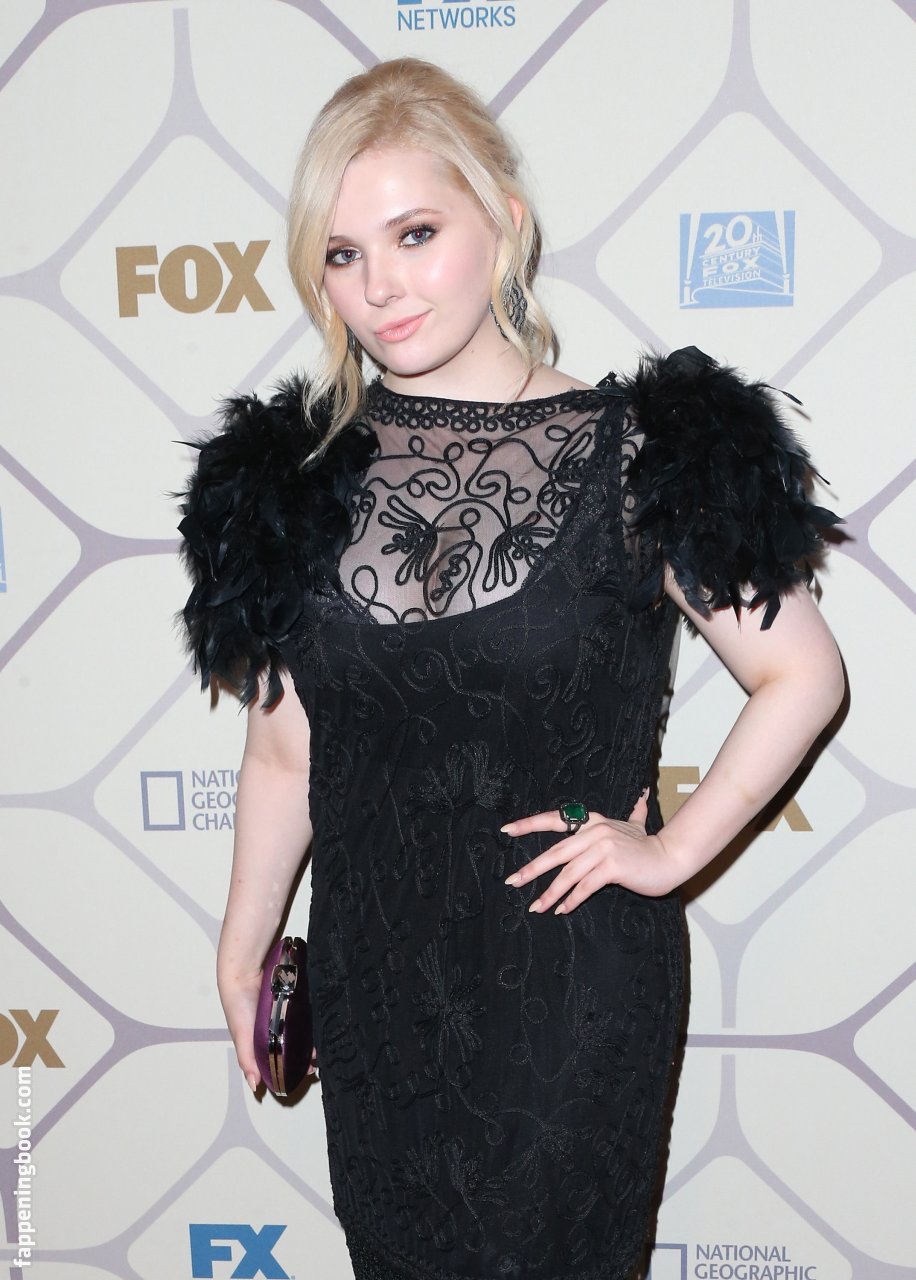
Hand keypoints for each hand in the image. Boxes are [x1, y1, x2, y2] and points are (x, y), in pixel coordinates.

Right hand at [218, 966, 318, 1092]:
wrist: (246, 970)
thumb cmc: (239, 1006)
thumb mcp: (242, 1035)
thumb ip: (247, 1059)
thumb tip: (254, 1086)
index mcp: (263, 1040)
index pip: (282, 1058)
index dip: (294, 1067)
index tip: (308, 1072)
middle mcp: (276, 1027)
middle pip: (296, 1044)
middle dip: (307, 1054)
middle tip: (319, 1059)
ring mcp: (287, 1012)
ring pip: (304, 1029)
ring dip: (313, 1038)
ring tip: (324, 1044)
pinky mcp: (295, 997)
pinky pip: (308, 1011)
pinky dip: (314, 1018)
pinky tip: (323, 1024)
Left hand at [501, 791, 681, 912]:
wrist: (670, 859)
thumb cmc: (648, 846)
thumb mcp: (636, 825)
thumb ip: (634, 812)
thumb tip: (641, 794)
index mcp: (593, 821)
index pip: (555, 820)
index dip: (529, 824)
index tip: (507, 830)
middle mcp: (595, 831)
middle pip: (556, 852)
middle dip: (532, 869)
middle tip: (513, 881)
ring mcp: (603, 847)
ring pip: (568, 874)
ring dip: (550, 893)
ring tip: (536, 907)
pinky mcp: (612, 866)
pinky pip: (584, 886)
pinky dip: (571, 900)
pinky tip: (561, 910)